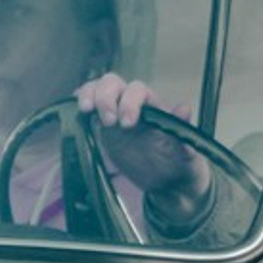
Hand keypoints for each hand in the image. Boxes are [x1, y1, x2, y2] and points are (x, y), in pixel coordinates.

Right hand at [73, 76, 213, 229]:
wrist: (167, 179)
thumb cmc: (179, 161)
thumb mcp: (185, 150)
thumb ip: (183, 130)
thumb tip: (185, 108)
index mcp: (153, 105)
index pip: (137, 90)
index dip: (129, 102)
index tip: (127, 124)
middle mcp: (132, 104)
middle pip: (112, 83)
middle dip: (106, 98)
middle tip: (107, 122)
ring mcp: (115, 113)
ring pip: (98, 90)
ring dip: (90, 95)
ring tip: (86, 111)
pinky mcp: (103, 127)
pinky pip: (89, 108)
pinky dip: (80, 104)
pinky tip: (76, 110)